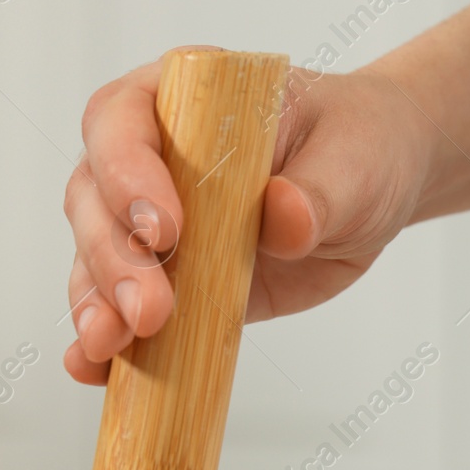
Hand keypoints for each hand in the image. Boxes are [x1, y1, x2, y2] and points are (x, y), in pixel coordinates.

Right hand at [62, 48, 434, 384]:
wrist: (373, 186)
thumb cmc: (358, 147)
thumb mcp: (354, 160)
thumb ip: (319, 190)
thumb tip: (285, 217)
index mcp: (186, 100)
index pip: (123, 121)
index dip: (128, 173)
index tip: (165, 229)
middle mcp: (151, 156)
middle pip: (95, 199)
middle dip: (114, 258)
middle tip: (150, 310)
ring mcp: (152, 223)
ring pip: (96, 258)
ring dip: (98, 304)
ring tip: (111, 345)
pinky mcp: (170, 281)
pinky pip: (122, 309)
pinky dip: (105, 343)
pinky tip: (96, 369)